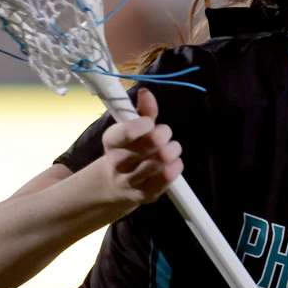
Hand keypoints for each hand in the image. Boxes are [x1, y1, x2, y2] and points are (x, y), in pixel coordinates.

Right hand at [100, 88, 182, 205]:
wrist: (114, 184)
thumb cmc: (127, 149)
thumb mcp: (130, 128)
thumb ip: (142, 110)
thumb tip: (147, 93)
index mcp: (111, 142)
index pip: (123, 133)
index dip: (141, 125)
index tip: (149, 122)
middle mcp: (118, 162)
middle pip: (145, 147)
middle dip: (162, 135)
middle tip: (164, 133)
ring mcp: (131, 181)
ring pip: (157, 163)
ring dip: (171, 151)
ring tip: (172, 147)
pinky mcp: (145, 194)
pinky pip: (165, 180)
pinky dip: (175, 168)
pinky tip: (175, 162)